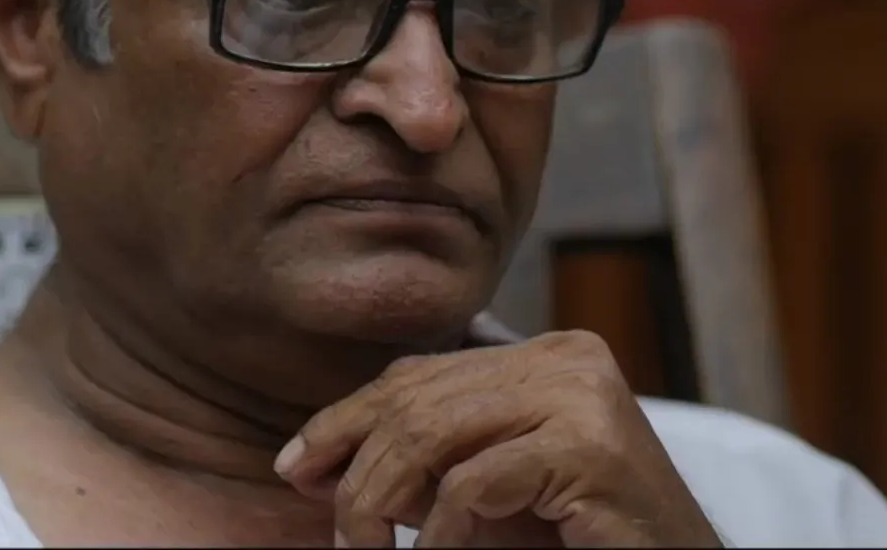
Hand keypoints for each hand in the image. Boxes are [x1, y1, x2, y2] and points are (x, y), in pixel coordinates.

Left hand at [272, 331, 721, 547]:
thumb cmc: (581, 542)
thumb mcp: (488, 493)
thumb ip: (426, 463)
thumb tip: (321, 463)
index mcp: (545, 355)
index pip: (419, 375)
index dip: (346, 419)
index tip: (296, 466)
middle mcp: (567, 358)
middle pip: (418, 400)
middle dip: (354, 465)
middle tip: (333, 527)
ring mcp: (582, 395)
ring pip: (432, 435)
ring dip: (380, 501)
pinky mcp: (590, 446)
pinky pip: (474, 484)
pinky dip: (439, 532)